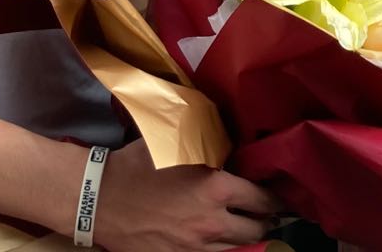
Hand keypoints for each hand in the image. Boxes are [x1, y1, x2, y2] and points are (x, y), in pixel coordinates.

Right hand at [92, 139, 283, 251]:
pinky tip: (219, 239)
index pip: (263, 198)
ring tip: (246, 226)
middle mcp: (212, 223)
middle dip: (266, 219)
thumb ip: (210, 144)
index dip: (276, 197)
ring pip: (238, 248)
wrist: (99, 198)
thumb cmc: (138, 164)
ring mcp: (195, 247)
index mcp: (216, 189)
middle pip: (257, 228)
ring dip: (245, 236)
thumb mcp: (178, 144)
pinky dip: (220, 249)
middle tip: (267, 211)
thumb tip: (234, 140)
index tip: (281, 194)